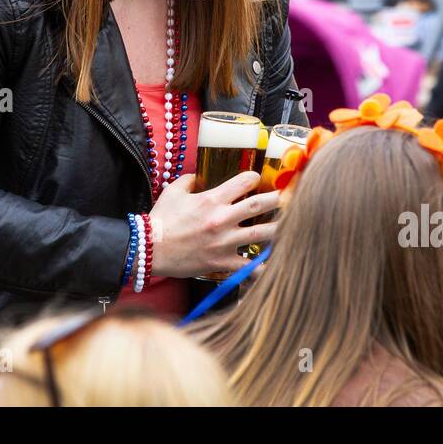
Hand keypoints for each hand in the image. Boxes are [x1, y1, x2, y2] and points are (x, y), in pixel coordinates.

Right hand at [147, 171, 279, 278]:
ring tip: (292, 224)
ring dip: (279, 228)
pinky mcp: (222, 261)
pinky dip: (262, 267)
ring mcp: (224, 241)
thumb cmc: (161, 220)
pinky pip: (248, 266)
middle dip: (278, 199)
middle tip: (288, 197)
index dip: (255, 177)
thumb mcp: (173, 192)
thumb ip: (189, 181)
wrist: (150, 249)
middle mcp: (222, 219)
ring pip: (262, 233)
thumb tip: (197, 176)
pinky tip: (275, 265)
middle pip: (260, 204)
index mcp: (212, 199)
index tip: (259, 178)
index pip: (244, 181)